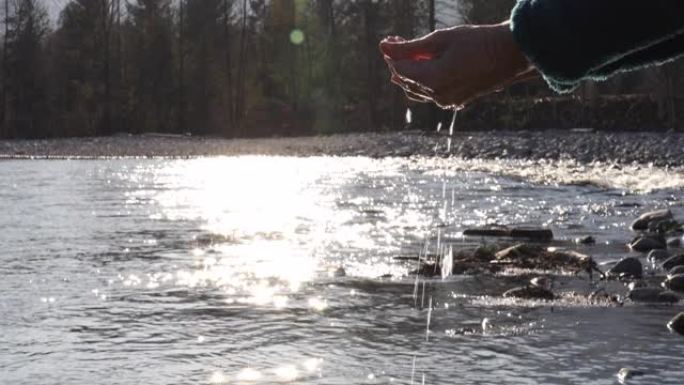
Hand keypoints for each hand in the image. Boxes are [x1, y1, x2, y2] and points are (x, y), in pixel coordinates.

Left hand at [380, 22, 537, 108]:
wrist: (510, 55)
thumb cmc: (478, 41)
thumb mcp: (441, 39)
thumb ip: (410, 46)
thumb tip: (382, 46)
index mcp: (433, 79)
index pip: (400, 69)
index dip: (392, 54)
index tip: (390, 39)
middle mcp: (438, 95)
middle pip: (406, 81)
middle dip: (399, 62)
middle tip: (398, 42)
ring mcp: (446, 102)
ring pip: (416, 90)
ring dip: (409, 73)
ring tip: (410, 53)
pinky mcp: (454, 102)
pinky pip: (430, 94)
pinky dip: (423, 81)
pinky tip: (425, 66)